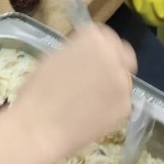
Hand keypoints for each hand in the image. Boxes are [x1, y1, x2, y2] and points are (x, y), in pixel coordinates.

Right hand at [13, 22, 135, 160]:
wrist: (39, 127)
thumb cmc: (37, 91)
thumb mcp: (55, 57)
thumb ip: (78, 51)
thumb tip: (86, 56)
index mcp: (93, 38)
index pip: (106, 36)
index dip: (98, 48)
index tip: (90, 58)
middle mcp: (113, 54)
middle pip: (123, 53)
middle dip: (114, 61)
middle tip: (100, 76)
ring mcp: (123, 81)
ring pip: (124, 79)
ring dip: (113, 84)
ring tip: (92, 100)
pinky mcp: (126, 106)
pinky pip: (122, 102)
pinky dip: (112, 106)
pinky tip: (94, 115)